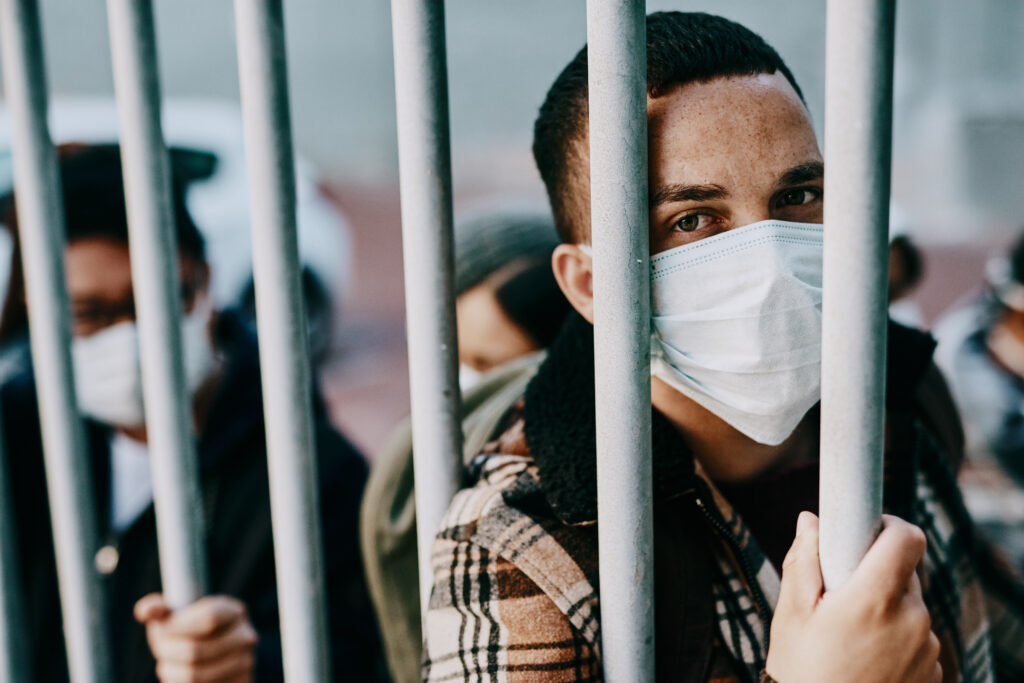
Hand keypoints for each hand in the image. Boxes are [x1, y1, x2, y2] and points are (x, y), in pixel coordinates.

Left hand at [134, 594, 257, 682]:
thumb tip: (146, 611)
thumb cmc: (194, 631)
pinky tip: (178, 676)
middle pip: (195, 650)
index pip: (210, 617)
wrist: (221, 655)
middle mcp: (245, 638)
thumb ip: (162, 609)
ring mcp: (244, 665)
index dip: (179, 625)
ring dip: (170, 672)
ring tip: (167, 665)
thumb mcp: (183, 613)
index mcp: (234, 612)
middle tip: (160, 648)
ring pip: (193, 676)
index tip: (162, 628)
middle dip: (166, 651)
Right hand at [765, 513, 940, 682]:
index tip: (866, 530)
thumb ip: (803, 560)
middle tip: (840, 591)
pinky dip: (895, 636)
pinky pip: (917, 637)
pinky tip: (863, 657)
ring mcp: (927, 649)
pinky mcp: (932, 672)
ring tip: (848, 633)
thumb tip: (810, 521)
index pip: (907, 537)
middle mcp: (912, 620)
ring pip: (910, 605)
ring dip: (886, 606)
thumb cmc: (801, 671)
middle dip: (875, 571)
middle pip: (906, 570)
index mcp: (875, 599)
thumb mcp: (792, 613)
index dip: (887, 524)